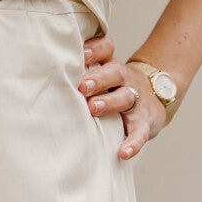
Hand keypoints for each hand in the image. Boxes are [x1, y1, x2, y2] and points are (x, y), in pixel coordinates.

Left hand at [79, 32, 171, 160]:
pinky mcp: (145, 122)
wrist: (156, 99)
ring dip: (110, 102)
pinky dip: (133, 143)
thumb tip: (45, 72)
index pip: (106, 49)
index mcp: (111, 66)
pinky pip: (140, 132)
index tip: (80, 54)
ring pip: (126, 97)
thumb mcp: (105, 73)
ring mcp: (137, 99)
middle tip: (82, 86)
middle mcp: (125, 79)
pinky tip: (123, 152)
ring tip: (93, 108)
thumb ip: (83, 71)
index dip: (95, 50)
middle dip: (98, 78)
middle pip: (115, 72)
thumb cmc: (116, 87)